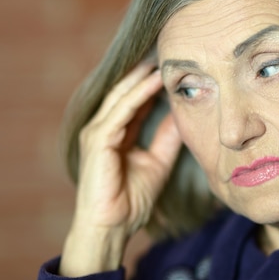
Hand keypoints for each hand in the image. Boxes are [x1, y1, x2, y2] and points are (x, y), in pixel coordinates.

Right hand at [60, 61, 181, 275]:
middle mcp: (103, 128)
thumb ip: (166, 139)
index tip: (174, 67)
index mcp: (115, 134)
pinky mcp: (97, 140)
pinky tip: (155, 80)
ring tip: (164, 57)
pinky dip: (138, 94)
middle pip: (126, 91)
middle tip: (168, 51)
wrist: (111, 228)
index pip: (135, 101)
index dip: (153, 83)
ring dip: (143, 76)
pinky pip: (121, 111)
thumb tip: (181, 117)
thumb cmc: (130, 201)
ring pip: (122, 95)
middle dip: (146, 71)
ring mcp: (97, 133)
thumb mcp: (157, 163)